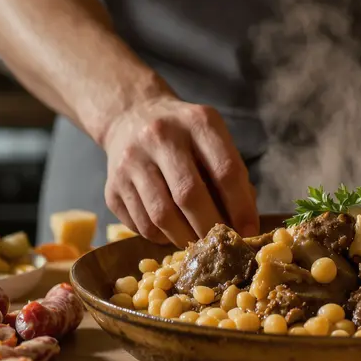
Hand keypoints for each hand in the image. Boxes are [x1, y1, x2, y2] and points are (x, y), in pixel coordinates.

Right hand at [102, 96, 258, 244]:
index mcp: (197, 122)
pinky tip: (172, 233)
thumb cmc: (185, 136)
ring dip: (184, 238)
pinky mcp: (112, 185)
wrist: (131, 116)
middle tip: (220, 244)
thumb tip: (243, 226)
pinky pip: (140, 224)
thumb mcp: (213, 139)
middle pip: (189, 195)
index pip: (225, 170)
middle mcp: (161, 136)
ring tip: (197, 244)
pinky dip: (161, 237)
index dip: (241, 207)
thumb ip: (231, 176)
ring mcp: (131, 160)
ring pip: (160, 215)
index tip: (248, 231)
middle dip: (210, 228)